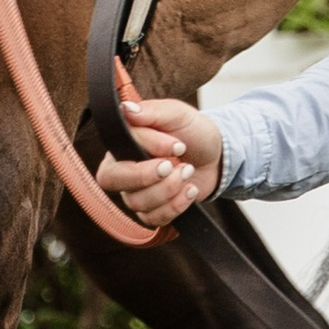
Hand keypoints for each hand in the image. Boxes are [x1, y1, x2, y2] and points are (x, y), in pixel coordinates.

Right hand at [98, 95, 223, 228]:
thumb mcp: (177, 114)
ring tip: (188, 172)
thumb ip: (152, 111)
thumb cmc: (192, 131)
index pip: (116, 150)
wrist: (217, 156)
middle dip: (146, 176)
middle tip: (173, 165)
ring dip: (168, 189)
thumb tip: (127, 109)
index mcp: (123, 143)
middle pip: (111, 181)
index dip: (145, 150)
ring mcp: (136, 193)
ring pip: (136, 202)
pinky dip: (176, 206)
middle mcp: (123, 169)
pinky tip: (190, 190)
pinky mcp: (152, 211)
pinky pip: (154, 218)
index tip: (176, 145)